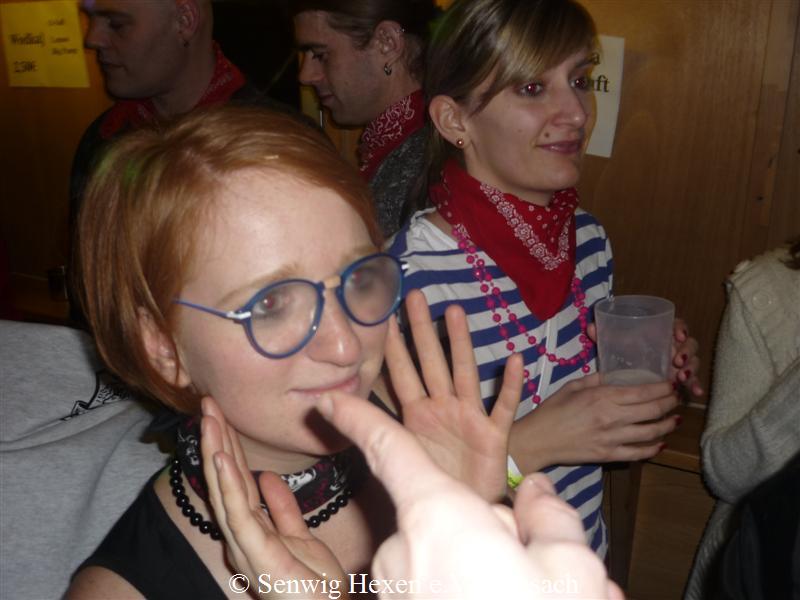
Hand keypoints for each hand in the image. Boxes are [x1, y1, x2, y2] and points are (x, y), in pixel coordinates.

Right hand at [200, 397, 345, 597]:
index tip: (220, 413)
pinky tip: (221, 459)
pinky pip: (240, 514)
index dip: (228, 445)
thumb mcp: (300, 537)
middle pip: (226, 481)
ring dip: (216, 452)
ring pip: (226, 491)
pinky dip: (228, 485)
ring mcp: (247, 546)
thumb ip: (282, 508)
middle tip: (207, 403)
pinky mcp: (258, 555)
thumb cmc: (316, 587)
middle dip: (216, 440)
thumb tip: (266, 477)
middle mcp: (243, 537)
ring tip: (207, 419)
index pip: (237, 480)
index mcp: (253, 530)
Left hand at [316, 389, 623, 598]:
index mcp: (437, 519)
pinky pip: (429, 588)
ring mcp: (393, 592)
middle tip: (533, 566)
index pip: (388, 451)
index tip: (331, 401)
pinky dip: (461, 590)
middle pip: (441, 516)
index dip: (358, 418)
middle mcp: (401, 554)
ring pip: (438, 559)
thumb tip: (536, 491)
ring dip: (476, 567)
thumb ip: (549, 516)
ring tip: (523, 591)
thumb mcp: (571, 564)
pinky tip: (498, 598)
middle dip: (482, 528)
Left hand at [384, 289, 523, 501]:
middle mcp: (441, 408)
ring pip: (464, 374)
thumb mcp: (394, 455)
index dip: (392, 345)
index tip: (384, 313)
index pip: (401, 372)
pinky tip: (515, 360)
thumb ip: (364, 427)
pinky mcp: (494, 436)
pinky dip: (511, 386)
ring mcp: (469, 419)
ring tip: (455, 313)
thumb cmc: (431, 481)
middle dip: (422, 331)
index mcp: (415, 413)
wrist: (465, 508)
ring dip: (460, 345)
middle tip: (415, 296)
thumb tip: (322, 401)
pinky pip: (504, 408)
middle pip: (431, 363)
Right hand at [510, 374, 679, 471]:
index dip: (663, 388)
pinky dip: (654, 447)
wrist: (538, 440)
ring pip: (651, 432)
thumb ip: (596, 379)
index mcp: (602, 397)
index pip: (643, 392)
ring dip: (668, 424)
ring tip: (676, 418)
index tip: (671, 383)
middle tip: (678, 397)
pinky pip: (639, 452)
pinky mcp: (609, 455)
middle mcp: (612, 417)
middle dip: (671, 403)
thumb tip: (615, 374)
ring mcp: (612, 438)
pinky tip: (661, 442)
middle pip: (652, 410)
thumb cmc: (552, 410)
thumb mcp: (572, 386)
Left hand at [587, 318, 701, 396]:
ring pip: (693, 362)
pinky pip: (692, 381)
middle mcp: (674, 346)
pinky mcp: (680, 378)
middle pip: (690, 344)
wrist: (624, 369)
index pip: (677, 324)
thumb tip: (591, 328)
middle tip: (677, 361)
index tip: (677, 336)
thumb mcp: (613, 342)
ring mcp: (680, 363)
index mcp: (661, 332)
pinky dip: (695, 386)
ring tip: (682, 378)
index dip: (681, 328)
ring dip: (691, 369)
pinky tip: (695, 393)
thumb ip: (604, 334)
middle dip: (687, 352)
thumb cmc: (622, 351)